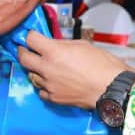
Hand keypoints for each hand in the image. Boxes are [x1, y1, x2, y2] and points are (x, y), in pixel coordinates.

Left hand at [17, 31, 131, 108]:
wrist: (111, 88)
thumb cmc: (102, 65)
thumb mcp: (82, 45)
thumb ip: (62, 44)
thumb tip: (53, 45)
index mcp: (54, 52)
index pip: (31, 39)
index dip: (31, 36)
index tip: (32, 37)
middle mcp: (47, 68)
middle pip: (23, 58)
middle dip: (23, 52)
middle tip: (26, 50)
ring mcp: (49, 85)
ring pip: (32, 75)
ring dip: (36, 70)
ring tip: (45, 67)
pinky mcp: (53, 98)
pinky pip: (41, 90)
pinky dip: (44, 85)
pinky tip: (52, 82)